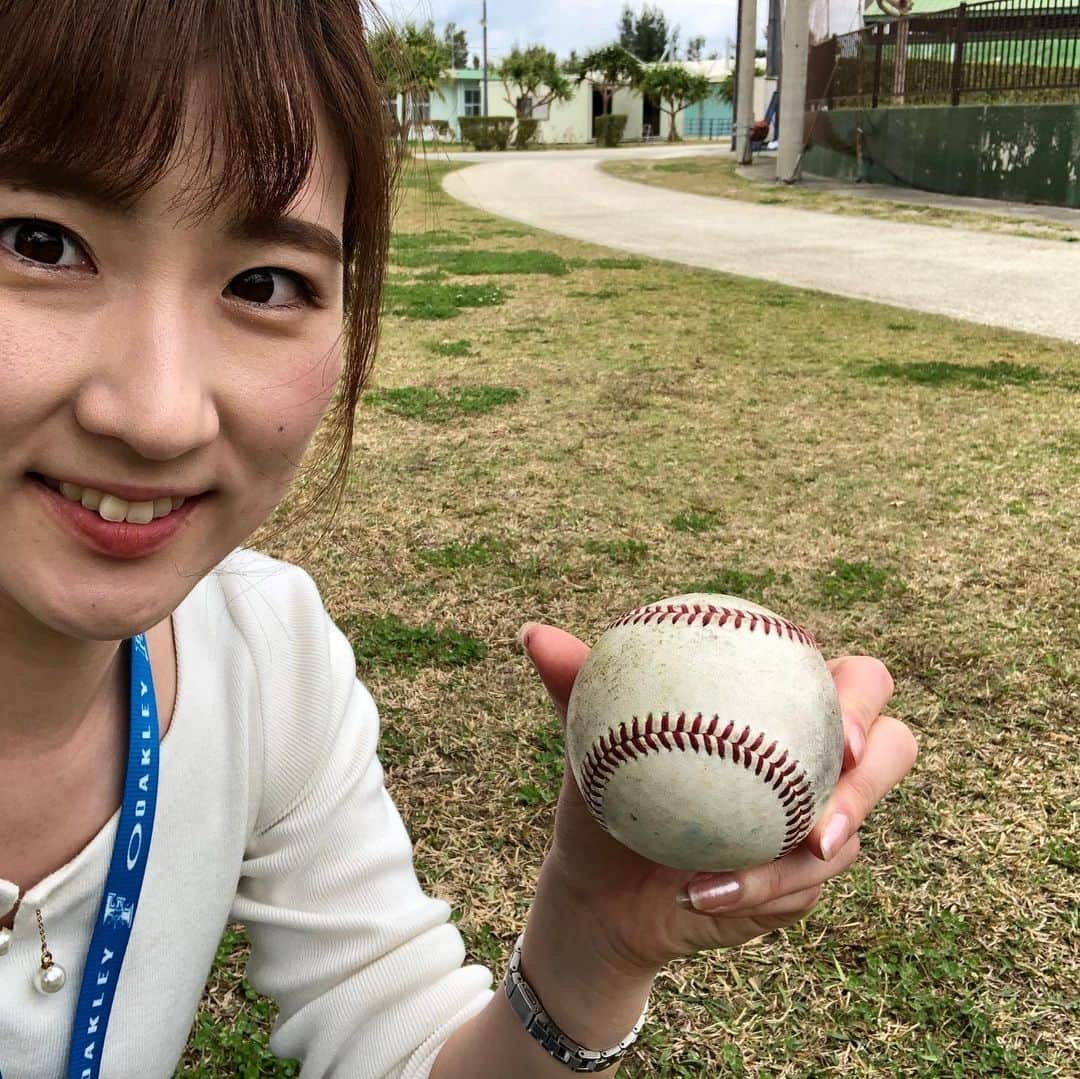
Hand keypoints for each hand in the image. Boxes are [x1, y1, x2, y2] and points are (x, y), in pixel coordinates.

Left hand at [520, 623, 917, 976]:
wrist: (599, 893)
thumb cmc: (605, 799)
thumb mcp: (589, 746)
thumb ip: (575, 687)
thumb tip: (534, 633)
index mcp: (779, 709)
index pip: (847, 682)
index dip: (861, 696)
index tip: (835, 723)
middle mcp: (813, 762)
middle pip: (892, 749)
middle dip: (876, 772)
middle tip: (828, 799)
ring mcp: (817, 826)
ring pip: (852, 835)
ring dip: (800, 856)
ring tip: (750, 866)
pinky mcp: (802, 885)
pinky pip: (804, 891)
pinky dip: (755, 892)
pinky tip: (700, 894)